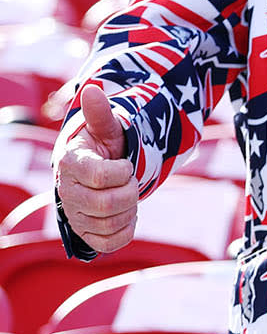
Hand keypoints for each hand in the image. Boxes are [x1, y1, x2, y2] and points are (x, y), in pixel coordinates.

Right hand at [53, 84, 138, 253]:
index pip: (101, 176)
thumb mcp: (105, 129)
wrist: (97, 172)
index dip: (123, 172)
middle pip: (108, 204)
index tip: (125, 165)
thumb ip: (101, 115)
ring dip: (130, 211)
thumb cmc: (103, 147)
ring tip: (129, 196)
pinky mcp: (85, 234)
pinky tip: (126, 215)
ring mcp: (74, 216)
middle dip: (131, 192)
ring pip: (109, 224)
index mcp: (71, 164)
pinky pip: (108, 244)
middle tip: (132, 182)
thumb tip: (93, 90)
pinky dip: (125, 232)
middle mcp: (67, 192)